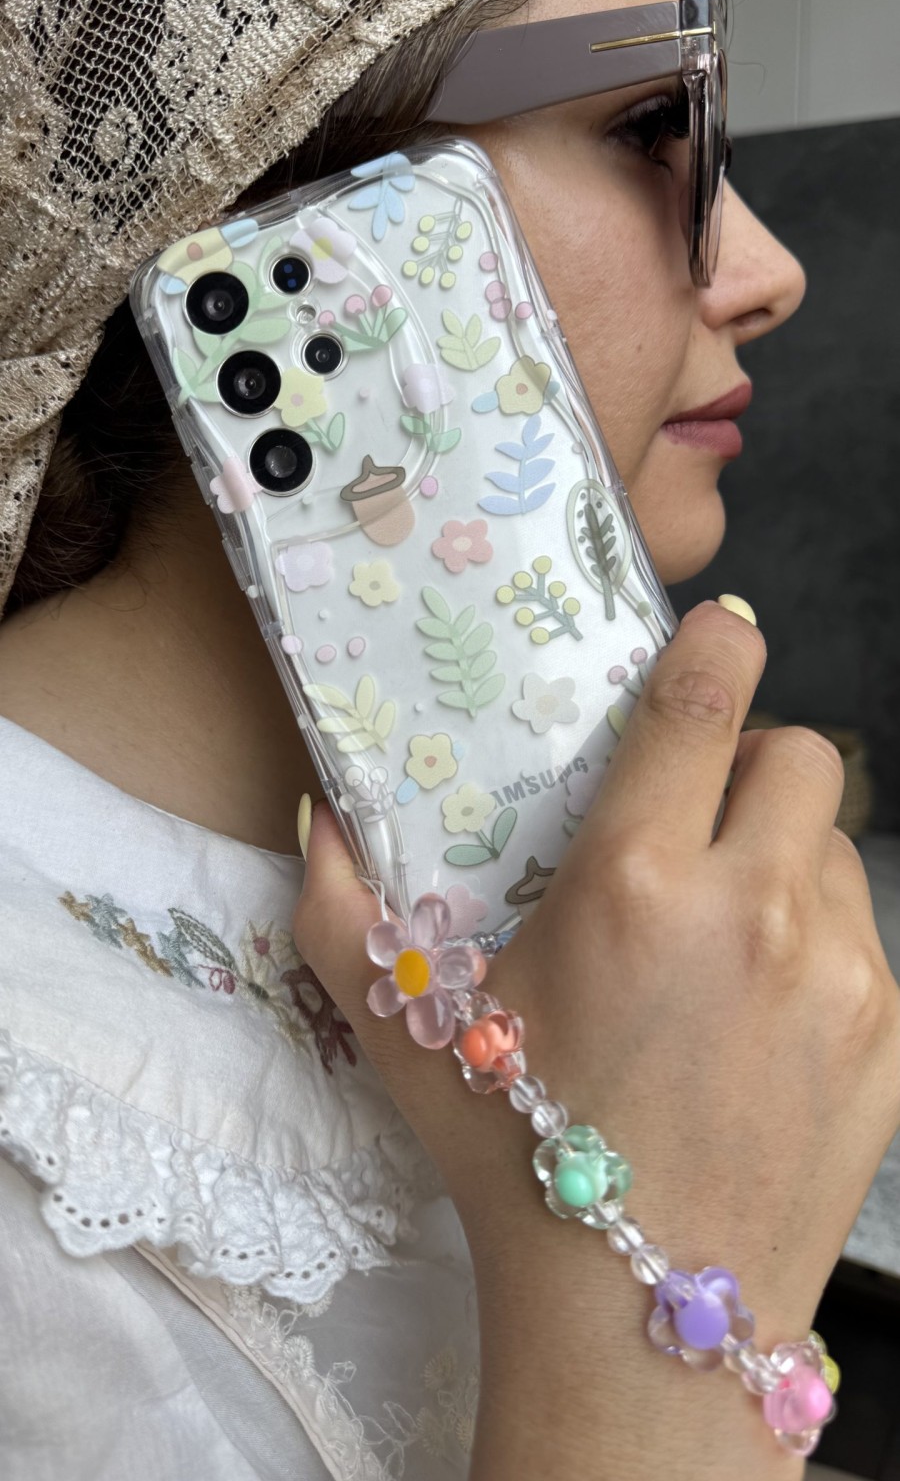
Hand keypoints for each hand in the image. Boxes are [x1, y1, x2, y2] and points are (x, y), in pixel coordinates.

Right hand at [294, 599, 899, 1474]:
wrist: (641, 1316)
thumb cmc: (513, 1163)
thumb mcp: (406, 1036)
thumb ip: (339, 913)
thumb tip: (315, 812)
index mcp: (632, 886)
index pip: (706, 700)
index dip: (717, 646)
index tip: (715, 639)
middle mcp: (748, 913)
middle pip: (799, 752)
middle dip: (752, 761)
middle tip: (698, 818)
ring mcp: (834, 975)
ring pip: (832, 843)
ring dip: (780, 854)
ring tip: (719, 929)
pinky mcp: (886, 1035)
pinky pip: (861, 932)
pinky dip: (815, 937)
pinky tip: (757, 1010)